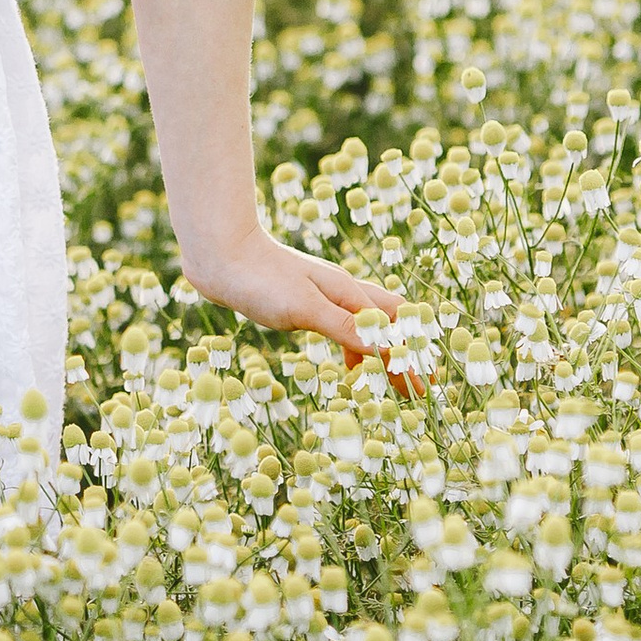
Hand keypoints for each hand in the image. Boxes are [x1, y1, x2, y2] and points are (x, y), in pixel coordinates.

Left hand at [177, 227, 423, 379]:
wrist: (218, 251)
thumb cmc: (259, 278)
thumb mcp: (304, 308)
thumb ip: (344, 327)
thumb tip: (387, 349)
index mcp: (348, 293)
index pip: (393, 327)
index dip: (409, 354)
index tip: (422, 385)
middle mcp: (341, 292)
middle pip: (387, 324)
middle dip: (403, 354)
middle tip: (414, 388)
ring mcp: (322, 295)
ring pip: (365, 326)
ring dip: (381, 353)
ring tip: (389, 383)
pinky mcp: (302, 302)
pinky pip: (342, 327)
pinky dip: (355, 349)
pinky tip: (350, 366)